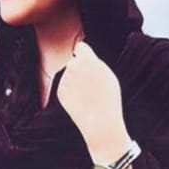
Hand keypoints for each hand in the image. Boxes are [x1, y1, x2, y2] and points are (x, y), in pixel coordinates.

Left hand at [57, 41, 130, 156]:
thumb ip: (94, 64)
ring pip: (69, 76)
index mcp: (88, 60)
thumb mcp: (107, 75)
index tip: (84, 59)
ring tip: (88, 96)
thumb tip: (85, 58)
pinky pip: (66, 87)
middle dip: (79, 70)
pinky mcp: (60, 90)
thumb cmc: (108, 98)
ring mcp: (64, 79)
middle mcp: (73, 66)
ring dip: (75, 82)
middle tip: (90, 84)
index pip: (80, 47)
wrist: (100, 121)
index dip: (82, 54)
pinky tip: (81, 102)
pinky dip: (71, 93)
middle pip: (74, 62)